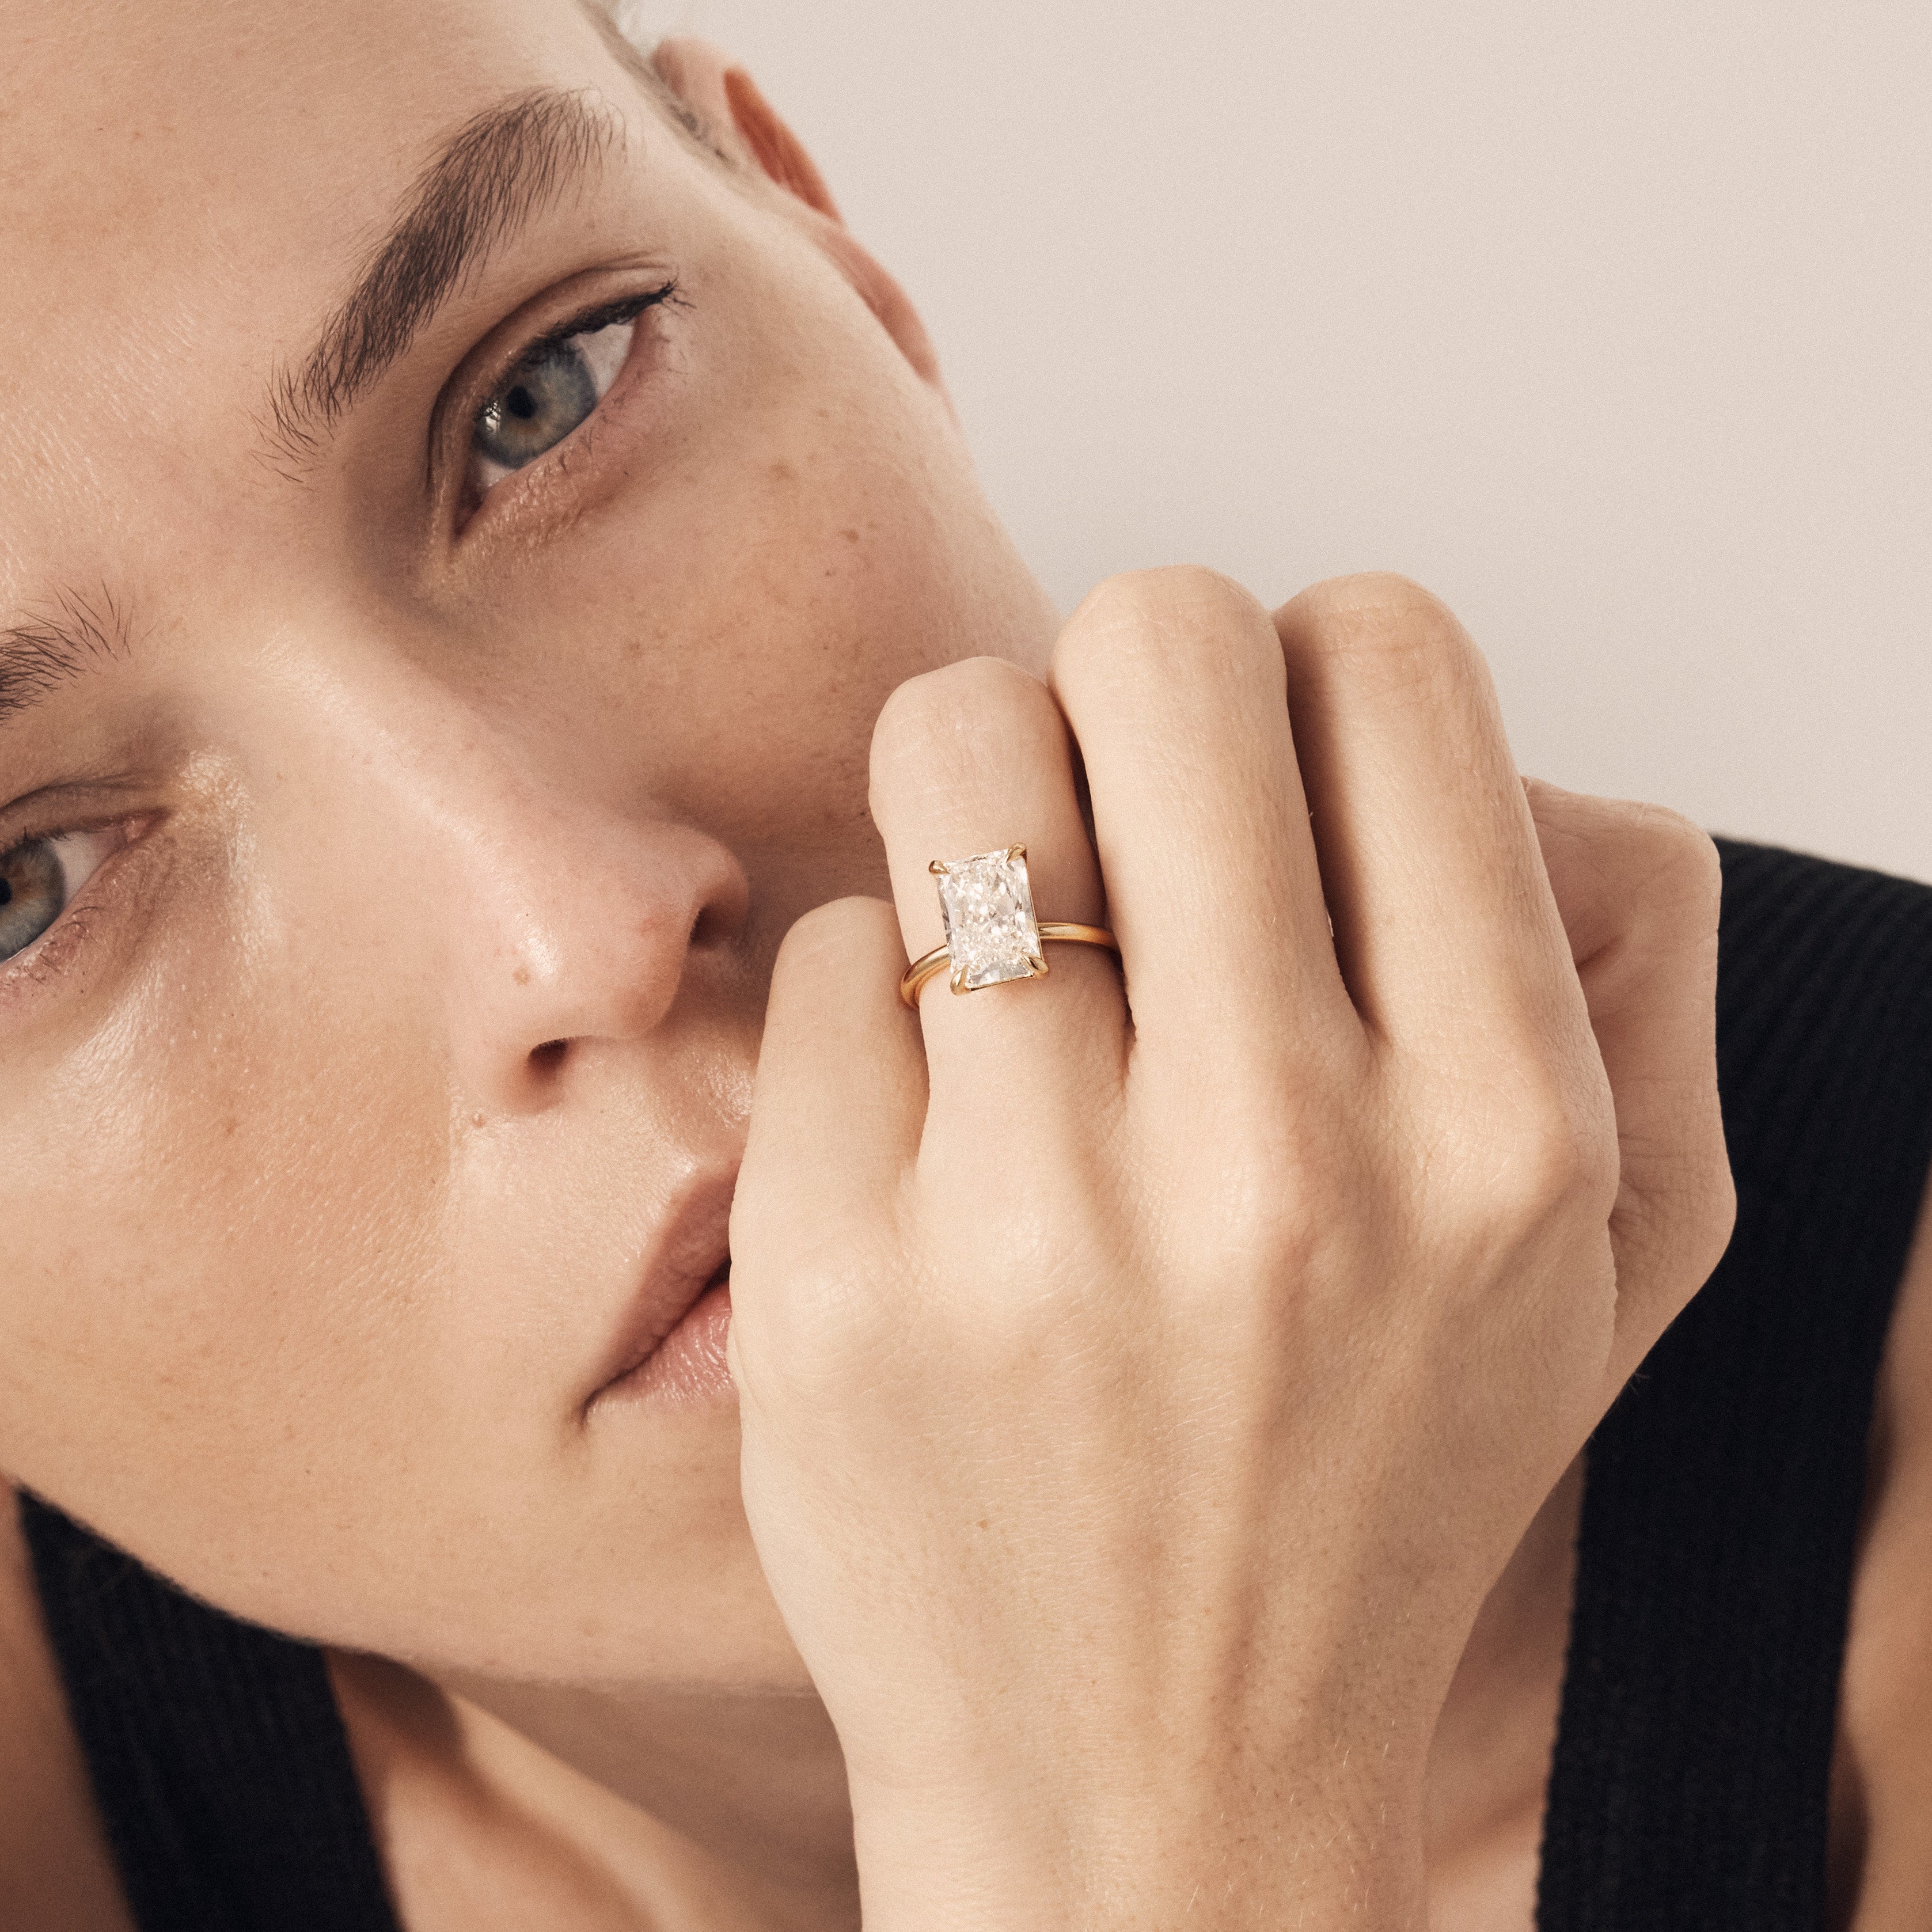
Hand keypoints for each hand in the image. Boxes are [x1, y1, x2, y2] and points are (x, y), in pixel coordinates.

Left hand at [729, 571, 1734, 1930]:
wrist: (1156, 1795)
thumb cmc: (1365, 1493)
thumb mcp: (1600, 1256)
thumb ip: (1600, 948)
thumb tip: (1405, 706)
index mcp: (1508, 1128)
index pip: (1394, 654)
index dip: (1318, 664)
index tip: (1275, 771)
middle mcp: (1285, 1160)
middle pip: (1160, 638)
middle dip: (1126, 682)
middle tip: (1116, 810)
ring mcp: (1038, 1224)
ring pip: (951, 740)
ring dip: (971, 786)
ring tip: (1003, 928)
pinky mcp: (835, 1277)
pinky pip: (826, 950)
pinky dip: (875, 1000)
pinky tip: (931, 1131)